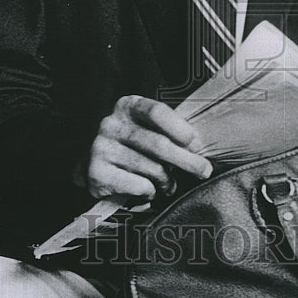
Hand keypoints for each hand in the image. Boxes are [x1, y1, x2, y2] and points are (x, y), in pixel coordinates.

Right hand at [79, 95, 211, 200]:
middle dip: (186, 160)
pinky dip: (150, 191)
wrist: (93, 166)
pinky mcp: (96, 172)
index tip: (195, 144)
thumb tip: (200, 148)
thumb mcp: (146, 128)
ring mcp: (101, 147)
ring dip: (168, 181)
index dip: (180, 129)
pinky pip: (138, 185)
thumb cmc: (132, 146)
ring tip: (170, 185)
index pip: (157, 112)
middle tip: (204, 170)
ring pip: (151, 168)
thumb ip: (169, 131)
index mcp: (127, 106)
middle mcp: (111, 123)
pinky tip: (149, 190)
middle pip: (158, 143)